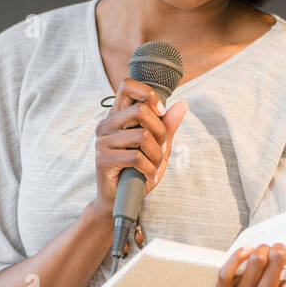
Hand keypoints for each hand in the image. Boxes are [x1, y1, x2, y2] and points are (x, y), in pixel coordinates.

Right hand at [92, 77, 187, 217]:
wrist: (119, 201)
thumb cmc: (138, 171)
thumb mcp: (158, 147)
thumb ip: (167, 126)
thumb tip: (183, 104)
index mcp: (117, 116)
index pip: (127, 85)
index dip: (148, 94)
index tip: (160, 113)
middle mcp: (106, 125)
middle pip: (140, 110)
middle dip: (160, 131)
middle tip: (162, 149)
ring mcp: (102, 142)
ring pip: (142, 135)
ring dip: (157, 155)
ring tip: (155, 166)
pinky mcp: (103, 159)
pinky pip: (136, 157)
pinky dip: (150, 169)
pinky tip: (149, 176)